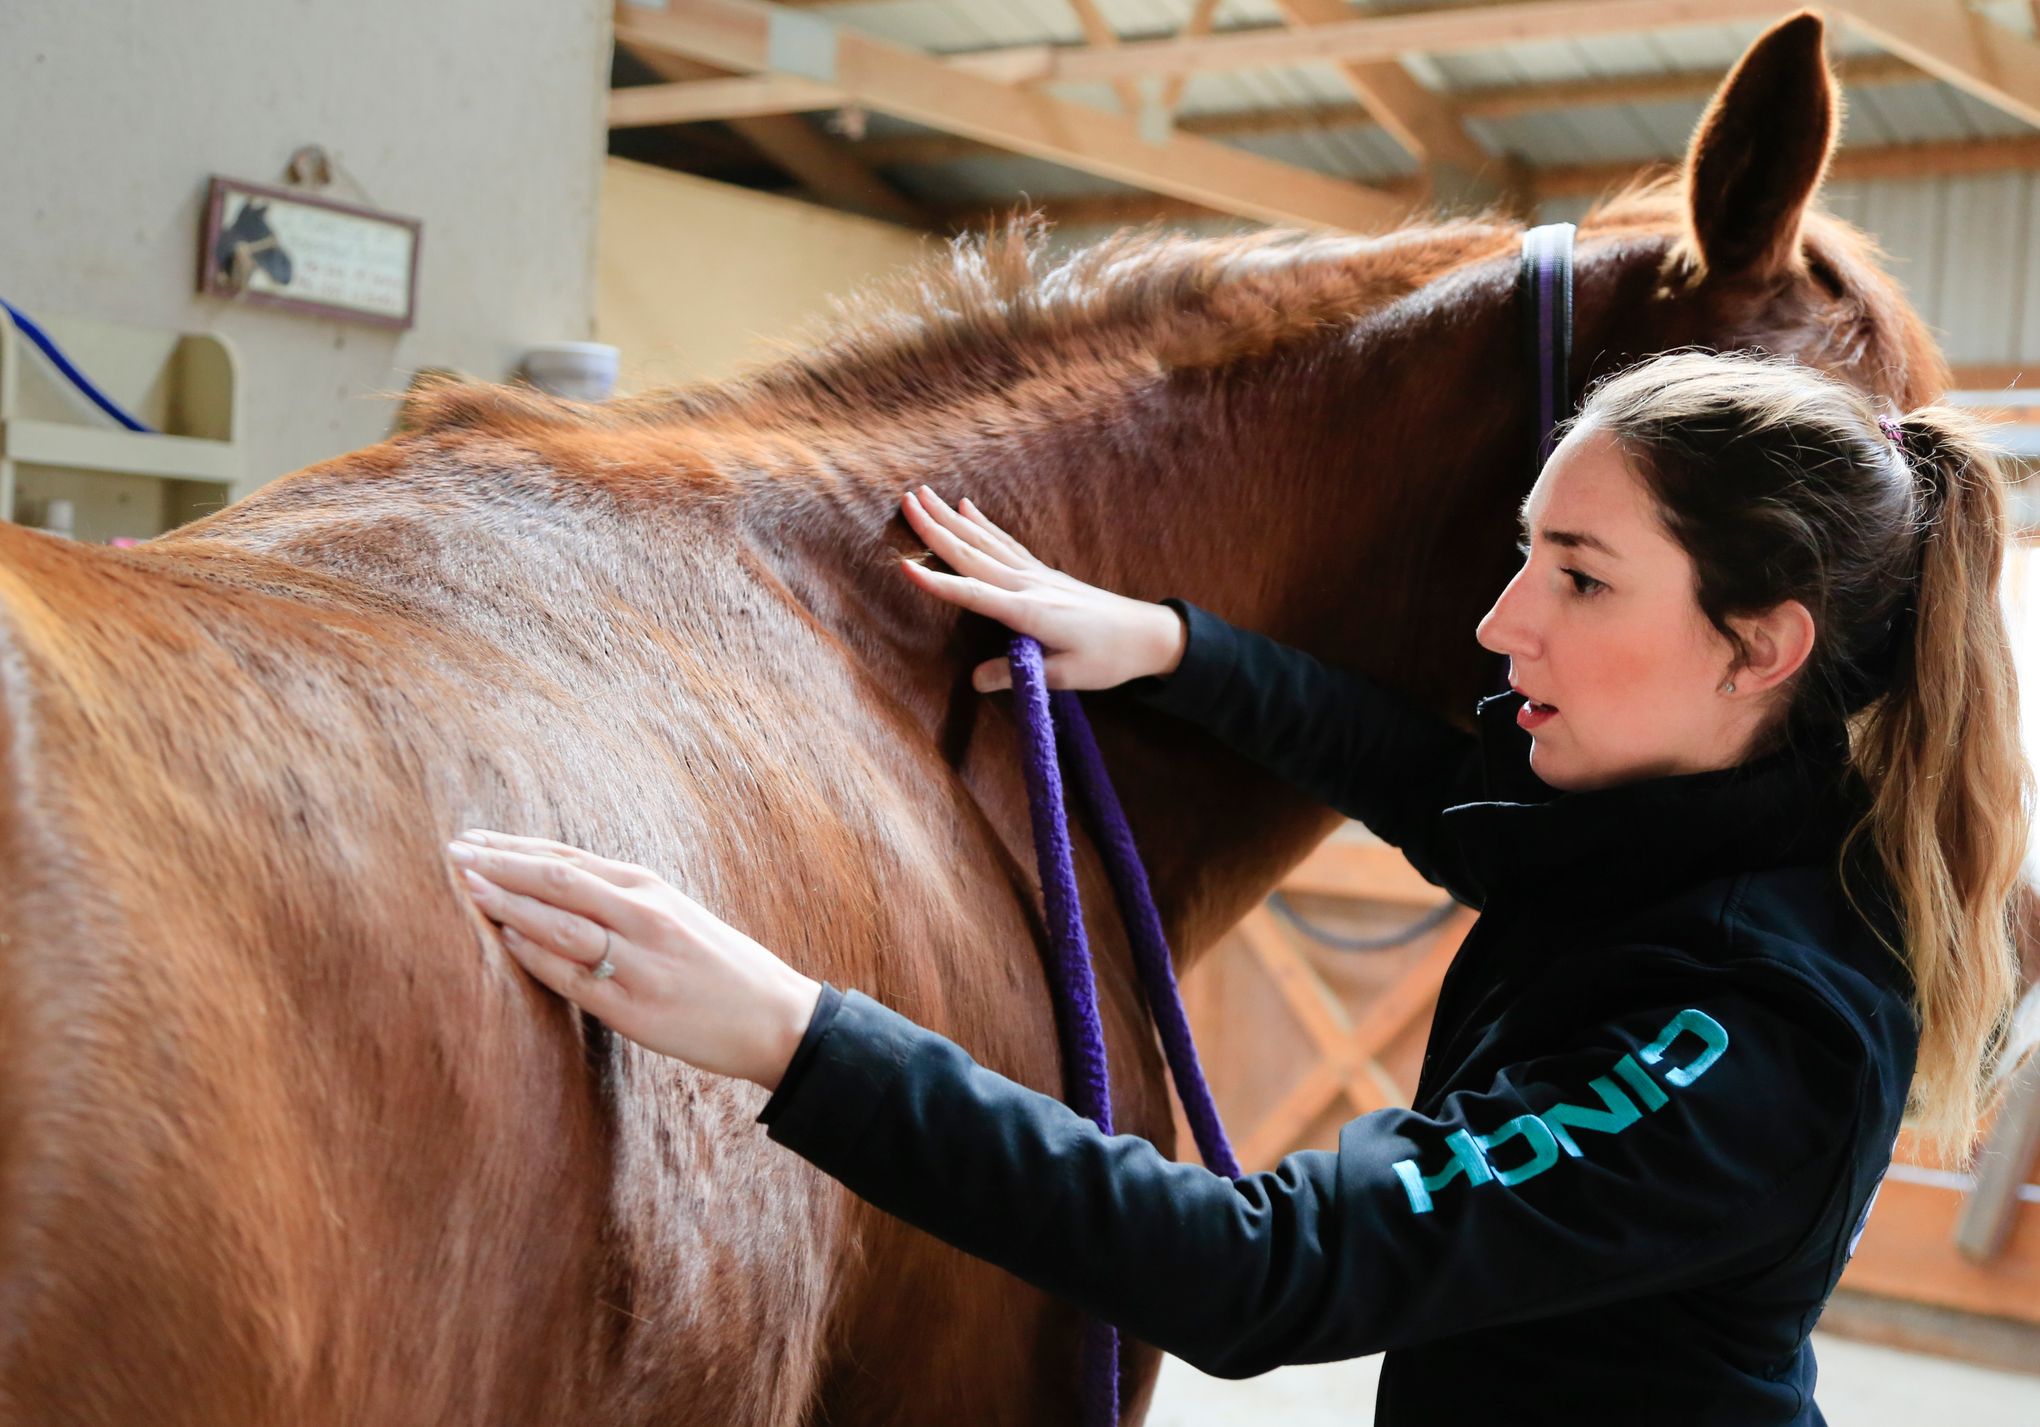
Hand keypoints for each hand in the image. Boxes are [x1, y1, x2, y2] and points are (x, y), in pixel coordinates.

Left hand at [446, 830, 823, 1089]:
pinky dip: (536, 955)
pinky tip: (504, 941)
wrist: (773, 1017)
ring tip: (465, 888)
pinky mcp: (635, 1007)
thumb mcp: (674, 914)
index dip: (514, 848)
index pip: (567, 859)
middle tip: (451, 852)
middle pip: (557, 880)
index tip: (471, 839)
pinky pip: (574, 976)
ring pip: (561, 922)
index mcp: (649, 888)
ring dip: (508, 903)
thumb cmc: (719, 966)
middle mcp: (643, 915)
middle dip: (500, 865)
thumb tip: (555, 889)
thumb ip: (621, 900)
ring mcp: (639, 961)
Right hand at [897, 485, 1186, 692]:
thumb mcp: (1063, 676)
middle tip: (905, 501)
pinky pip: (1004, 543)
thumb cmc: (1107, 659)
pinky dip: (983, 524)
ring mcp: (1035, 575)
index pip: (973, 595)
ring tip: (922, 495)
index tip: (904, 566)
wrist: (1146, 634)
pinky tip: (967, 507)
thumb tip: (976, 680)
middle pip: (972, 554)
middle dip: (935, 528)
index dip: (937, 584)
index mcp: (1029, 612)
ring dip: (951, 518)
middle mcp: (1028, 586)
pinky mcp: (1042, 573)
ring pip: (983, 541)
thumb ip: (1017, 675)